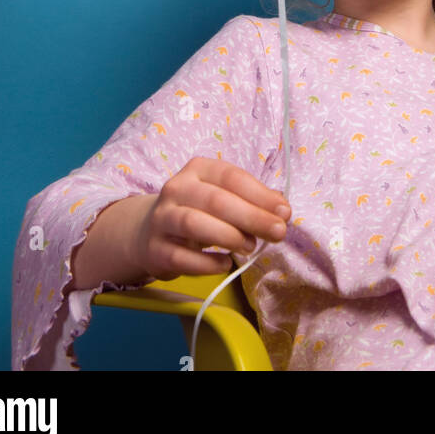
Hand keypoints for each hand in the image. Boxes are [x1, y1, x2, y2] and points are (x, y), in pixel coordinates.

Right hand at [131, 157, 291, 281]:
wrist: (149, 233)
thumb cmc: (196, 211)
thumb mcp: (222, 197)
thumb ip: (251, 200)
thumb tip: (282, 208)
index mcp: (197, 169)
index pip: (231, 177)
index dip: (260, 195)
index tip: (285, 212)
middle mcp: (177, 188)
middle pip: (216, 200)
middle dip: (252, 217)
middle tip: (278, 233)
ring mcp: (162, 218)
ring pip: (195, 224)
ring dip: (229, 236)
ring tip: (250, 247)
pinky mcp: (154, 249)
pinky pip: (182, 257)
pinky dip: (207, 263)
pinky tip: (225, 264)